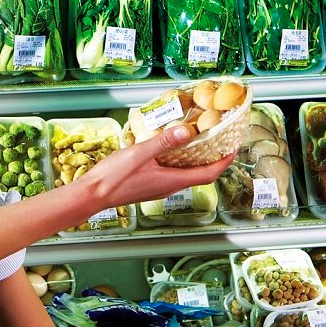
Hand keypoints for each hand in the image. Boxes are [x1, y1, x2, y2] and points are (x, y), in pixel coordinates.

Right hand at [83, 126, 234, 212]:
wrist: (92, 195)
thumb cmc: (113, 178)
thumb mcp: (139, 154)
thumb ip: (163, 142)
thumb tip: (187, 132)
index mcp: (172, 180)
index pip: (208, 174)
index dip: (224, 162)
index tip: (233, 148)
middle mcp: (169, 187)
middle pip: (200, 174)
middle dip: (214, 159)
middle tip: (220, 141)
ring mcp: (159, 187)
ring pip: (186, 174)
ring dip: (197, 160)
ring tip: (200, 141)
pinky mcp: (150, 185)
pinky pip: (172, 173)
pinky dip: (180, 162)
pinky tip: (171, 149)